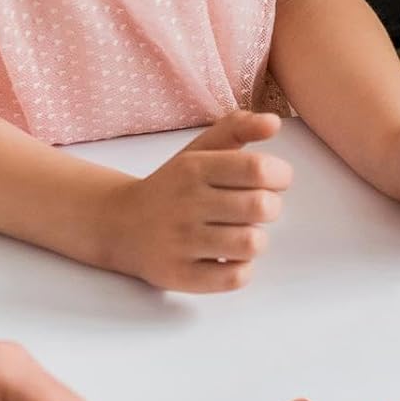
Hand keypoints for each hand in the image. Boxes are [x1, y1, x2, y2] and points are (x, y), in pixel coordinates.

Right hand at [101, 111, 291, 293]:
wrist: (118, 224)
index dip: (280, 175)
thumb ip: (238, 128)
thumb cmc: (175, 186)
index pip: (259, 168)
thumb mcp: (201, 149)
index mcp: (195, 168)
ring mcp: (179, 242)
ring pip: (252, 244)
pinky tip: (228, 257)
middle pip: (262, 207)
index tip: (273, 181)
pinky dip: (242, 269)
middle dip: (271, 208)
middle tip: (255, 209)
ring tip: (240, 233)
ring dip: (256, 239)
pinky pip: (235, 278)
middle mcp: (185, 203)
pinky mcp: (178, 276)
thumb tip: (273, 122)